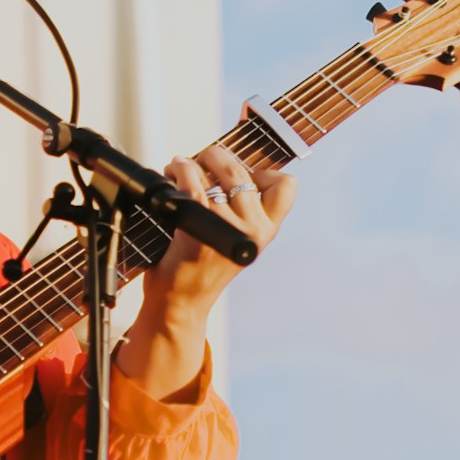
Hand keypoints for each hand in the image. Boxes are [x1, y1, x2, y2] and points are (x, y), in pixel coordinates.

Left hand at [115, 142, 296, 402]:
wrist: (180, 302)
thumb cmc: (200, 267)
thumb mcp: (235, 241)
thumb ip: (242, 210)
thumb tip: (229, 164)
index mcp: (267, 231)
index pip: (287, 186)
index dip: (265, 171)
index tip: (241, 173)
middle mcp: (255, 230)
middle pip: (243, 171)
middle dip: (218, 156)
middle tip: (201, 161)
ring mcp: (230, 228)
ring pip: (217, 173)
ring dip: (193, 163)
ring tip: (179, 168)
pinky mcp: (202, 227)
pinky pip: (194, 183)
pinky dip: (181, 171)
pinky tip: (173, 173)